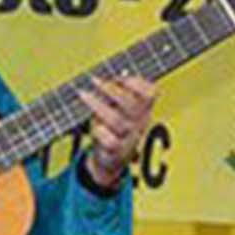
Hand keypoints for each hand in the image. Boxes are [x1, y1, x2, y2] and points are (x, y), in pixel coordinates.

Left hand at [78, 73, 156, 190]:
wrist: (112, 161)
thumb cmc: (115, 129)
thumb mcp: (121, 109)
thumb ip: (122, 92)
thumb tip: (122, 72)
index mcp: (143, 110)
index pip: (150, 94)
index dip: (136, 82)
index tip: (119, 76)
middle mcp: (138, 123)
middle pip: (131, 105)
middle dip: (112, 90)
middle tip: (95, 80)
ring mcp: (128, 138)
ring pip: (117, 121)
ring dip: (99, 105)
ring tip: (83, 94)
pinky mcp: (115, 151)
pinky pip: (110, 141)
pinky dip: (100, 131)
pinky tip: (94, 125)